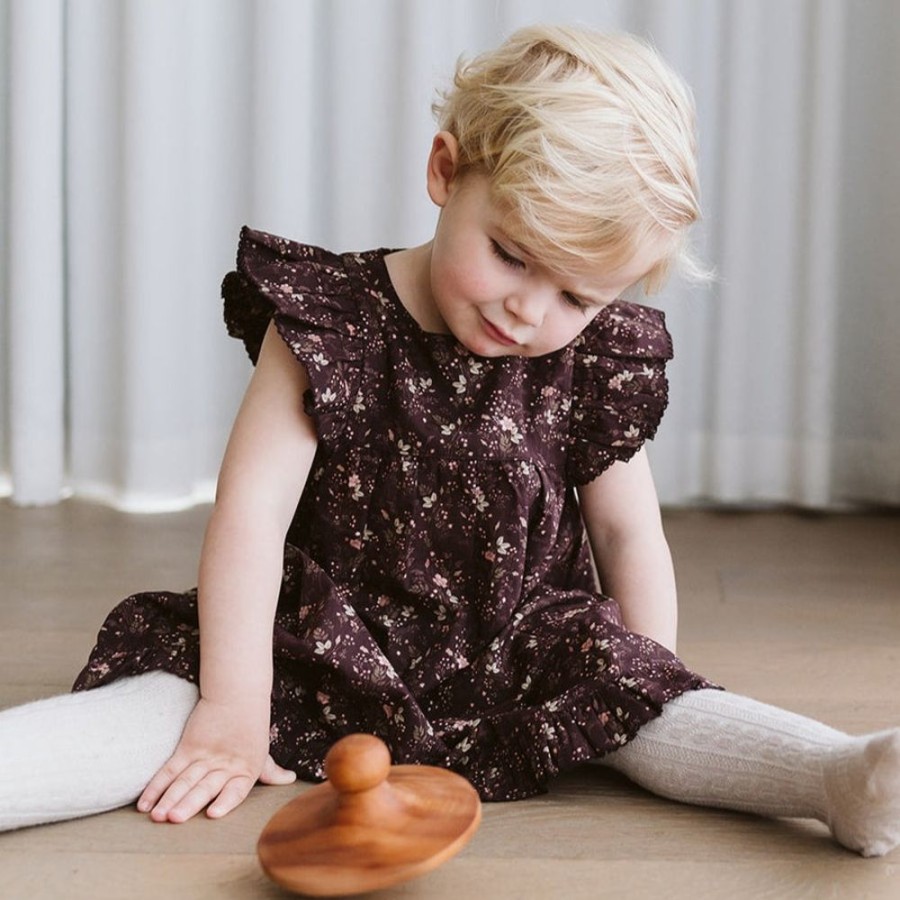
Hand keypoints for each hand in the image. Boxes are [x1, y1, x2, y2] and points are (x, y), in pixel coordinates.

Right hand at [137, 696, 295, 822]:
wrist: (238, 694)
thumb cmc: (252, 726)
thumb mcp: (261, 750)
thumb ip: (269, 771)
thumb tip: (289, 780)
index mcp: (246, 769)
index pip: (236, 790)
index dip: (225, 802)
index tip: (212, 814)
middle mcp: (224, 765)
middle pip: (204, 786)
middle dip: (188, 803)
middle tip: (174, 818)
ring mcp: (204, 755)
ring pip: (184, 779)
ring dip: (169, 797)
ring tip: (157, 815)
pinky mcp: (188, 746)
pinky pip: (169, 769)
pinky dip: (156, 786)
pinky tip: (144, 803)